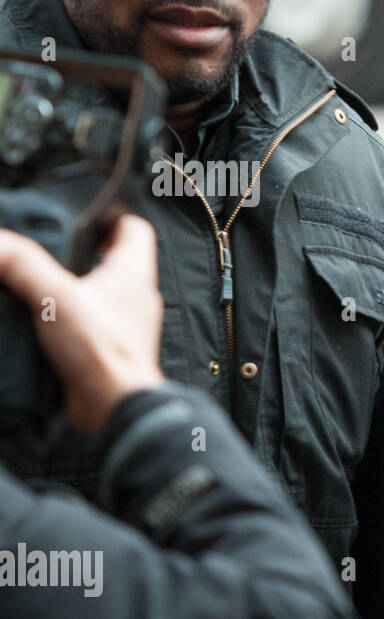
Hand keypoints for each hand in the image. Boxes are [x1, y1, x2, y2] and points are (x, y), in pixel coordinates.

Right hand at [0, 215, 164, 433]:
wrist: (113, 402)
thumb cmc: (103, 350)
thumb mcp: (53, 296)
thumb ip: (23, 266)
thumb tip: (0, 245)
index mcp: (133, 273)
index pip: (134, 230)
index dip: (110, 217)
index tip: (84, 216)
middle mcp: (135, 296)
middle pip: (113, 260)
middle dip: (82, 252)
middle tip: (53, 249)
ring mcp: (125, 322)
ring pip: (100, 292)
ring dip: (74, 287)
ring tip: (43, 282)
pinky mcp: (110, 346)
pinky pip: (91, 322)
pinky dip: (71, 317)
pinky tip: (46, 320)